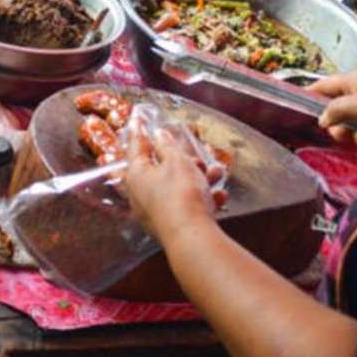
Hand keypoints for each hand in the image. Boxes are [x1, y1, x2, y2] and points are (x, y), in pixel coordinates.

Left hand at [120, 121, 214, 242]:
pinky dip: (203, 199)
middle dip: (184, 161)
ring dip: (200, 179)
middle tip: (197, 156)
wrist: (192, 237)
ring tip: (217, 173)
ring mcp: (156, 212)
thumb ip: (168, 146)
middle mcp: (141, 194)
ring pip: (178, 188)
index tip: (137, 119)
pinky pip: (187, 206)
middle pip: (161, 169)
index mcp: (136, 175)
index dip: (139, 131)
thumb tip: (159, 134)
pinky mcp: (172, 225)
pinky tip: (220, 196)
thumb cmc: (181, 195)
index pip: (136, 147)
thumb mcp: (177, 162)